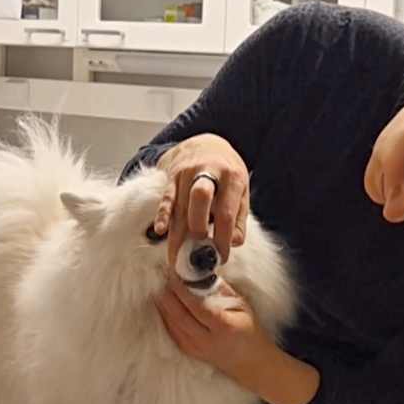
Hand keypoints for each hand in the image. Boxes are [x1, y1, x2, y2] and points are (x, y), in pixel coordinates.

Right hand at [155, 134, 248, 264]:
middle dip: (198, 228)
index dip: (222, 238)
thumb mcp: (241, 192)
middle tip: (197, 255)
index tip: (220, 257)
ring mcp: (187, 172)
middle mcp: (208, 171)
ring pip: (180, 204)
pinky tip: (161, 231)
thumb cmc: (227, 175)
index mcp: (232, 177)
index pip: (226, 212)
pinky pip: (166, 198)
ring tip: (176, 259)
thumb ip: (239, 219)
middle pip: (200, 199)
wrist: (208, 145)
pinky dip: (163, 215)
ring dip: (178, 234)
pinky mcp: (172, 177)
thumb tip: (232, 243)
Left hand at [155, 277, 319, 403]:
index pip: (196, 306)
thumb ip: (221, 291)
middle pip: (180, 317)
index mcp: (223, 326)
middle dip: (168, 297)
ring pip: (173, 326)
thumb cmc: (250, 331)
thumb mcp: (242, 307)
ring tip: (159, 290)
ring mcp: (197, 349)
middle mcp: (207, 340)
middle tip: (161, 280)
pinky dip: (166, 319)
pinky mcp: (191, 353)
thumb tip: (201, 275)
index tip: (173, 275)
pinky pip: (173, 334)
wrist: (252, 362)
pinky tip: (163, 308)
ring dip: (163, 307)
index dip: (181, 290)